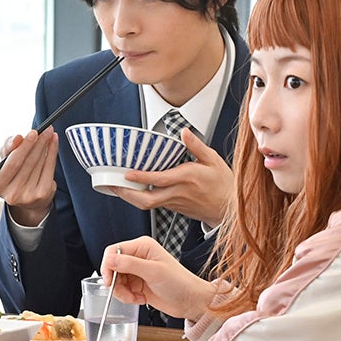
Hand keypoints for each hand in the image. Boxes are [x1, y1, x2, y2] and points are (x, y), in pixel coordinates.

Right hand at [0, 127, 60, 227]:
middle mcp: (12, 193)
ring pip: (40, 164)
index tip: (33, 133)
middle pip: (28, 162)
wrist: (26, 199)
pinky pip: (49, 168)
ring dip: (46, 145)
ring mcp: (28, 196)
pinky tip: (53, 142)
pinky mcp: (43, 194)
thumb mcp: (5, 162)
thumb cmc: (13, 175)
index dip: (23, 147)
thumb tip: (17, 138)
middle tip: (44, 129)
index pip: (12, 163)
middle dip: (37, 143)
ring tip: (48, 133)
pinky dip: (53, 152)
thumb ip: (8, 148)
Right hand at [100, 236, 215, 321]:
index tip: (108, 281)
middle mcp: (138, 257)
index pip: (114, 251)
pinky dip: (128, 297)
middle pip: (112, 268)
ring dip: (122, 293)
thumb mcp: (153, 272)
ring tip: (135, 297)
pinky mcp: (137, 284)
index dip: (108, 266)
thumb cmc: (180, 283)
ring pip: (115, 281)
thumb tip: (110, 260)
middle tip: (123, 293)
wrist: (190, 301)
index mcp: (142, 247)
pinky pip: (122, 290)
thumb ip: (129, 264)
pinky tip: (140, 299)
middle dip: (116, 283)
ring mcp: (137, 271)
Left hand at [112, 128, 232, 226]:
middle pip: (146, 200)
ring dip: (129, 197)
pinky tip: (131, 189)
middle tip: (112, 183)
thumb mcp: (213, 160)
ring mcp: (173, 202)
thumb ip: (197, 146)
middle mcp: (177, 193)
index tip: (127, 173)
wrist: (228, 208)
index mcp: (186, 178)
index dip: (141, 178)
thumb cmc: (222, 185)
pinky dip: (138, 198)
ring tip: (115, 186)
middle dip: (126, 194)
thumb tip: (184, 132)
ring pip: (146, 204)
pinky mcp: (172, 207)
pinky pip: (151, 204)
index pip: (160, 180)